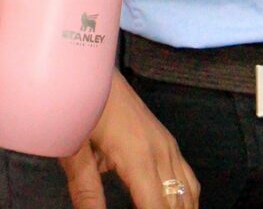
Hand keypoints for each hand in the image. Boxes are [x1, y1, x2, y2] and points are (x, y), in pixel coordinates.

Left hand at [57, 75, 199, 207]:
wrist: (90, 68)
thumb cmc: (78, 106)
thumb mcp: (73, 150)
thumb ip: (86, 190)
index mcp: (139, 158)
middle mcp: (161, 153)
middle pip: (179, 204)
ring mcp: (167, 145)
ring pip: (188, 193)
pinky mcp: (166, 140)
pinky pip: (188, 177)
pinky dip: (187, 198)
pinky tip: (176, 207)